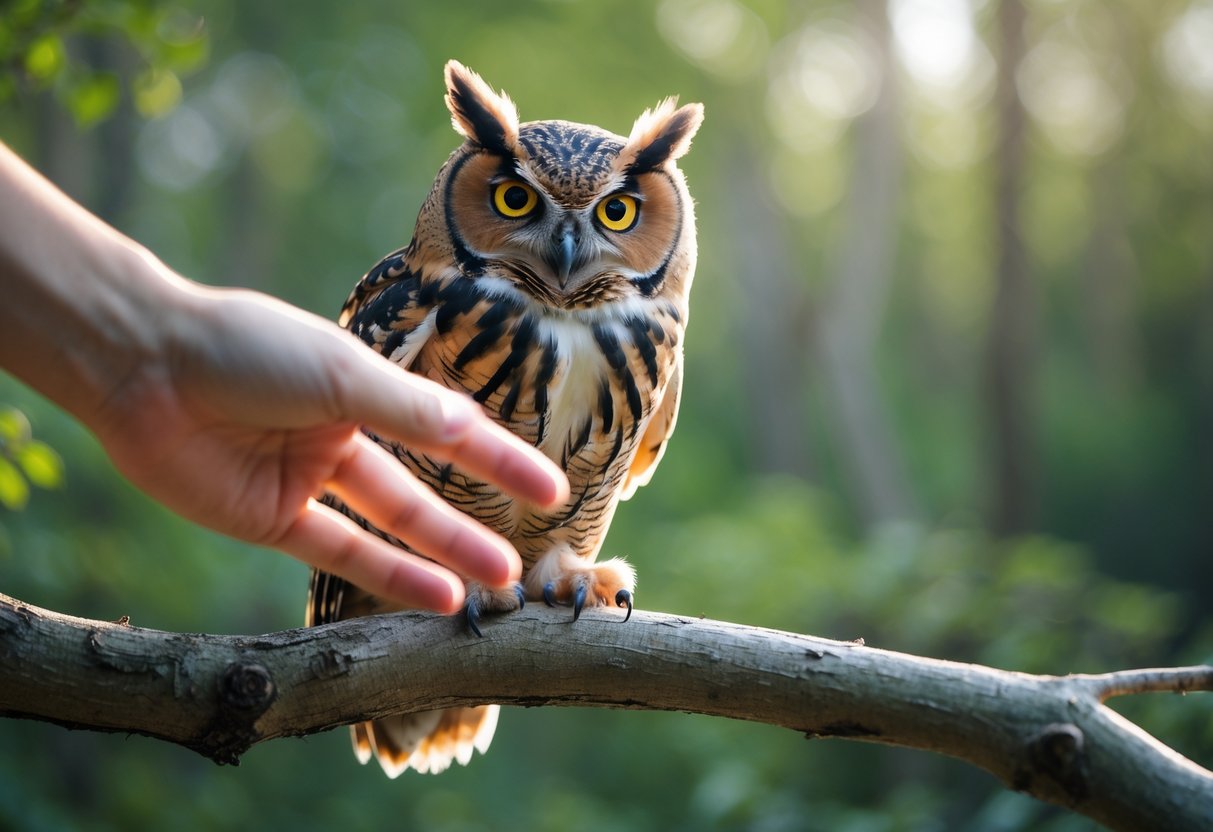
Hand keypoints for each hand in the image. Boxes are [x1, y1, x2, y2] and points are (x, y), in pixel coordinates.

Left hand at [86, 283, 567, 613]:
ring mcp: (306, 481)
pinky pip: (339, 553)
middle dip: (469, 528)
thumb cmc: (247, 349)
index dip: (500, 461)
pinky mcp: (270, 520)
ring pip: (386, 528)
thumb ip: (407, 411)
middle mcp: (339, 437)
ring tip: (493, 588)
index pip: (447, 432)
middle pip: (420, 491)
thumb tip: (474, 431)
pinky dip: (385, 574)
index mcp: (361, 390)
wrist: (143, 366)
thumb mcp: (340, 375)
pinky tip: (433, 595)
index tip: (551, 488)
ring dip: (438, 558)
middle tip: (520, 567)